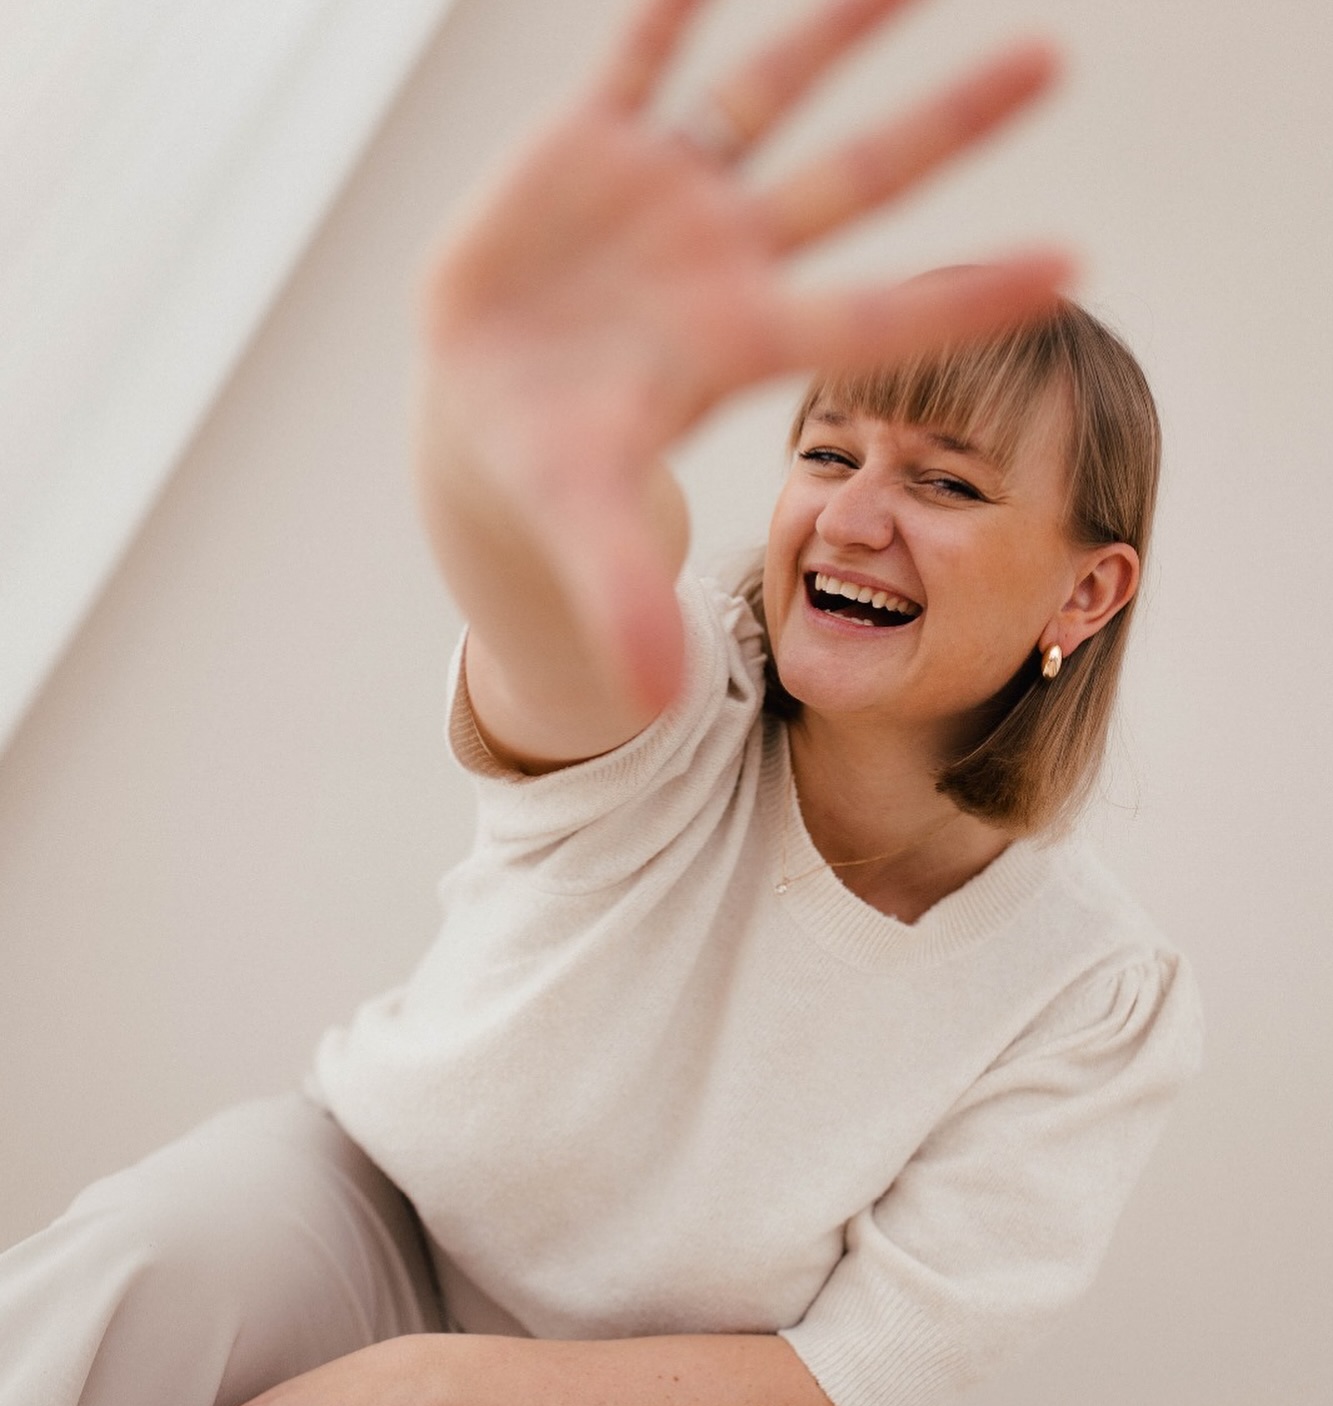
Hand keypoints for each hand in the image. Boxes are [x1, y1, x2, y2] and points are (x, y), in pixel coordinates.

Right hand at [417, 0, 1068, 710]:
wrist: (486, 411)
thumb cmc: (554, 472)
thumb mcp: (586, 529)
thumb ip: (626, 596)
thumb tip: (654, 702)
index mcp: (738, 346)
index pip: (872, 318)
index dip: (964, 296)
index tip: (1070, 266)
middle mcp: (723, 262)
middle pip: (854, 185)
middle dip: (948, 128)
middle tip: (1054, 62)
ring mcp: (661, 199)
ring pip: (762, 97)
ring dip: (832, 29)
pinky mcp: (585, 150)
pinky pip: (638, 56)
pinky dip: (668, 5)